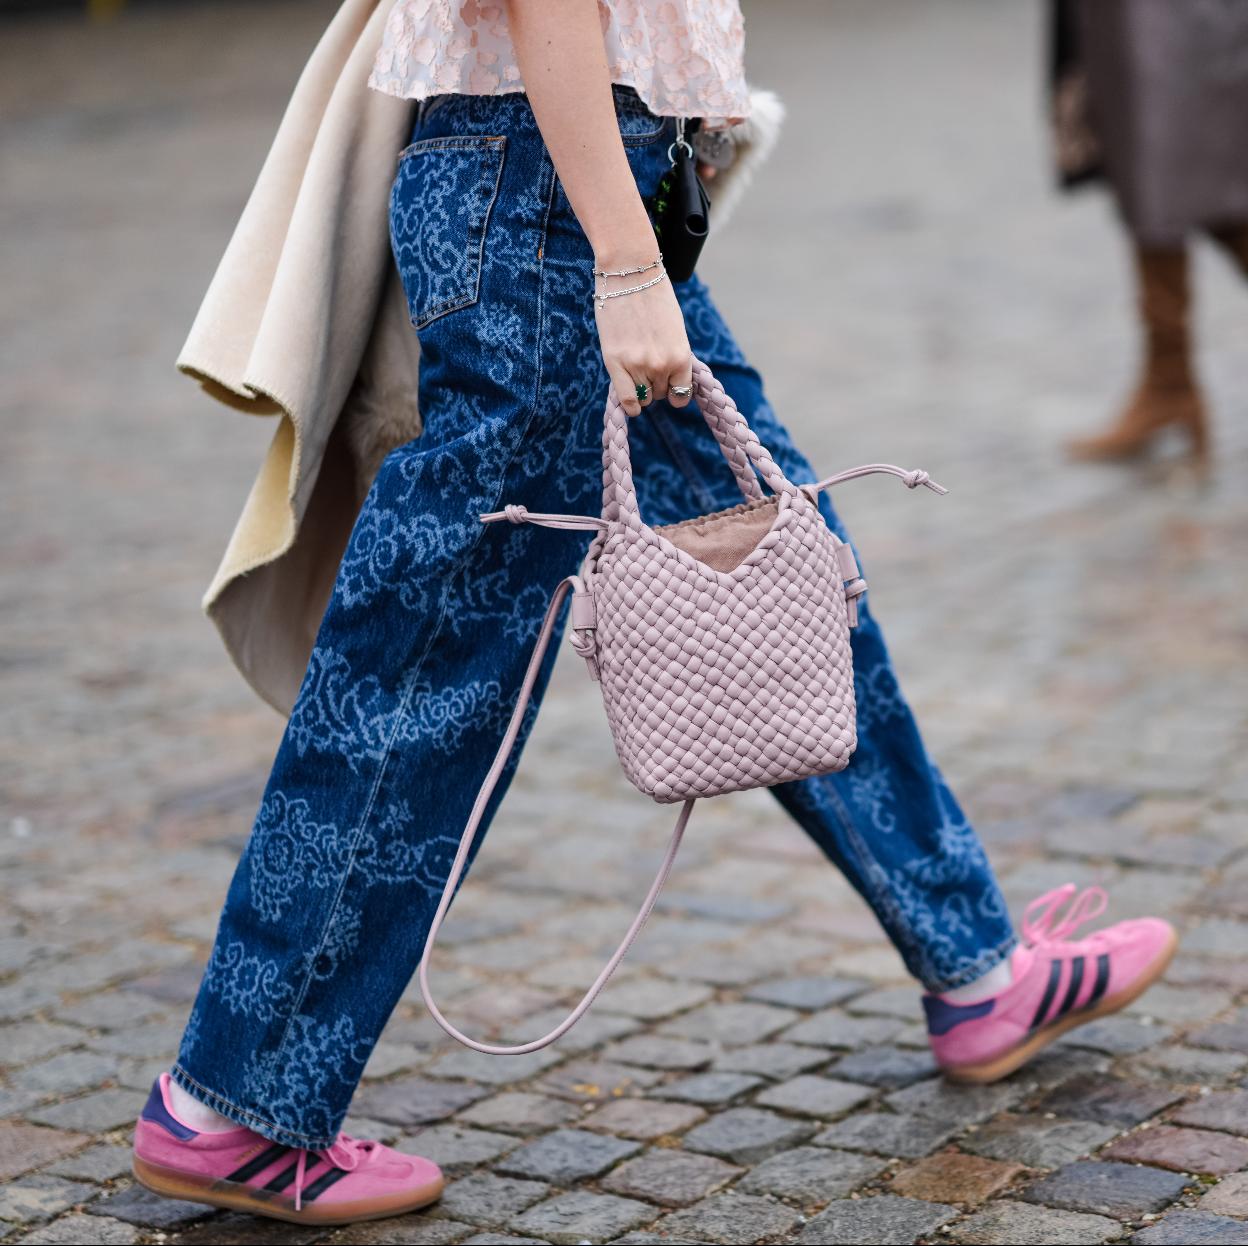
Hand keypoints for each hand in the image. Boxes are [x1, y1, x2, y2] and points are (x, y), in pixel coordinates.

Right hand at [594, 267, 692, 416]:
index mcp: (681, 356)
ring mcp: (638, 365)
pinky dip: (631, 405)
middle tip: (646, 364)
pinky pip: (627, 400)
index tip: (668, 386)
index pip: (681, 394)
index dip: (674, 392)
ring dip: (640, 389)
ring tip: (635, 368)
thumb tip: (667, 383)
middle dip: (655, 384)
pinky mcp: (615, 363)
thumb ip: (673, 357)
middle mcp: (661, 365)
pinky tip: (631, 401)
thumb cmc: (654, 297)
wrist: (630, 272)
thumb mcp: (674, 330)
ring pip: (643, 398)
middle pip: (660, 395)